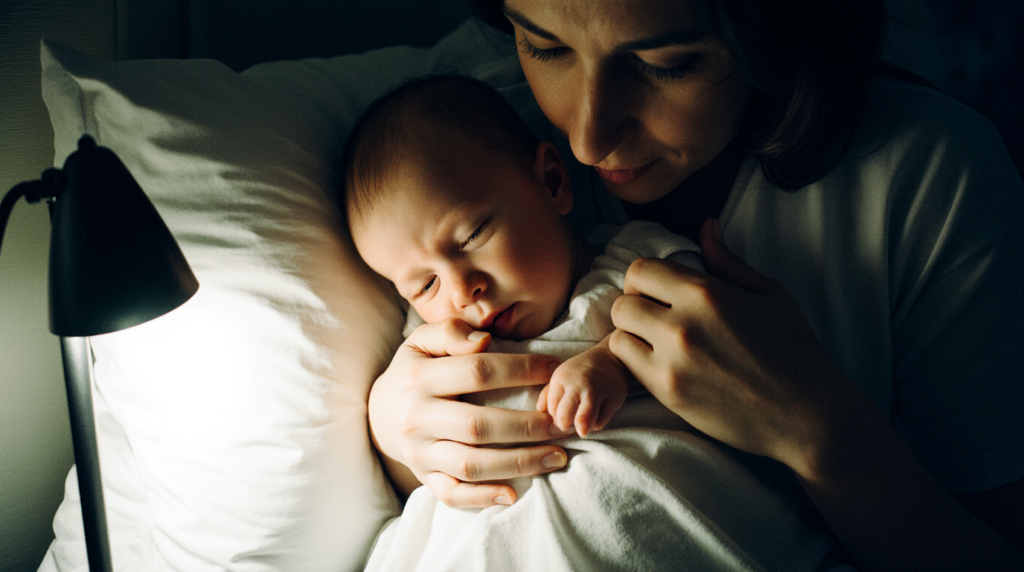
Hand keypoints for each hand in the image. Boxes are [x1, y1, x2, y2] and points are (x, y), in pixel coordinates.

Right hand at [367, 318, 569, 508]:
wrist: (379, 413)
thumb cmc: (413, 371)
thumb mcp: (421, 341)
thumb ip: (450, 332)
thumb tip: (484, 340)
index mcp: (419, 379)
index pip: (478, 372)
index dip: (521, 370)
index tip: (554, 370)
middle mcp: (417, 419)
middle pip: (479, 425)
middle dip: (528, 425)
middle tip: (563, 422)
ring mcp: (420, 453)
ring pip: (472, 465)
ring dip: (519, 463)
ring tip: (558, 456)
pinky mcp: (424, 478)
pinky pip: (453, 495)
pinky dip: (483, 498)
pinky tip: (514, 494)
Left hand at [537, 337, 629, 436]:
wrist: (611, 357)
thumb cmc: (581, 372)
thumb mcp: (561, 377)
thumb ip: (547, 394)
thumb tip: (539, 411)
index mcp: (561, 378)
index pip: (551, 408)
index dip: (554, 417)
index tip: (560, 416)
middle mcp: (577, 385)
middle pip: (563, 417)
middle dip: (564, 425)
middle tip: (568, 424)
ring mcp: (596, 391)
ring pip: (582, 422)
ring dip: (580, 428)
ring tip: (581, 427)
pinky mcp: (613, 399)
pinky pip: (599, 423)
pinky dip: (595, 424)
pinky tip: (595, 416)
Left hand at [608, 219, 856, 474]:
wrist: (807, 414)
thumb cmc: (793, 350)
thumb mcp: (768, 294)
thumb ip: (727, 260)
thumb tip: (706, 225)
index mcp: (707, 293)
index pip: (640, 269)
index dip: (645, 279)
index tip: (659, 292)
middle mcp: (683, 324)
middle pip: (623, 302)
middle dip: (635, 306)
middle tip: (656, 319)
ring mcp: (672, 361)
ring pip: (618, 336)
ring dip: (632, 336)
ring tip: (657, 343)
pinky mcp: (668, 393)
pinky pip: (627, 368)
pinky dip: (636, 364)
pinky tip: (661, 365)